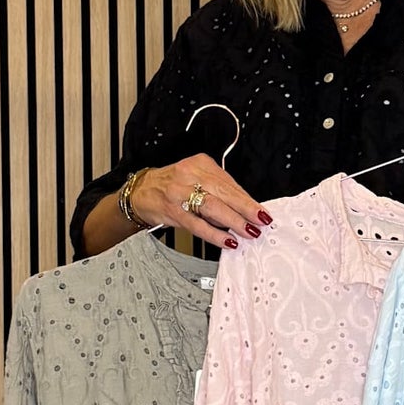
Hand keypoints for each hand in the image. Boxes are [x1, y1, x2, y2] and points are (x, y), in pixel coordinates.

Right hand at [130, 155, 270, 248]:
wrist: (142, 191)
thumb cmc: (173, 185)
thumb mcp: (197, 178)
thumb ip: (219, 191)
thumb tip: (244, 210)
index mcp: (201, 164)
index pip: (230, 182)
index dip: (247, 199)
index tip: (261, 212)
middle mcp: (190, 175)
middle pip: (224, 192)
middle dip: (246, 208)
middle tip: (261, 220)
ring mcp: (180, 193)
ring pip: (212, 207)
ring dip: (233, 221)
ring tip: (248, 231)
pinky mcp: (172, 211)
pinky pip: (197, 224)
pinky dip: (214, 234)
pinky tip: (227, 240)